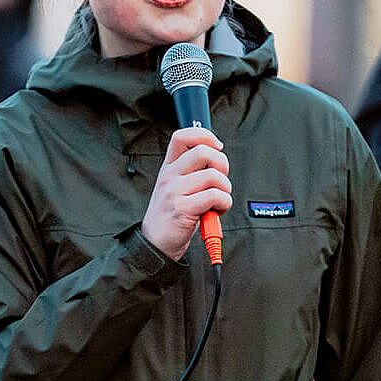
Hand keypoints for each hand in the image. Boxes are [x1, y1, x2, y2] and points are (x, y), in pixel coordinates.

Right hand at [141, 126, 231, 260]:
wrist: (155, 245)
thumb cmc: (171, 218)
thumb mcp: (175, 188)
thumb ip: (192, 172)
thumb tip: (217, 158)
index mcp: (169, 168)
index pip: (183, 136)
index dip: (204, 135)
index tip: (217, 147)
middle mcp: (170, 176)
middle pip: (203, 152)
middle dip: (222, 165)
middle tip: (220, 181)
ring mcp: (175, 191)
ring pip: (214, 176)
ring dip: (225, 190)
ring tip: (217, 201)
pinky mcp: (183, 208)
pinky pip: (215, 196)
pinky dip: (224, 204)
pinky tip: (215, 211)